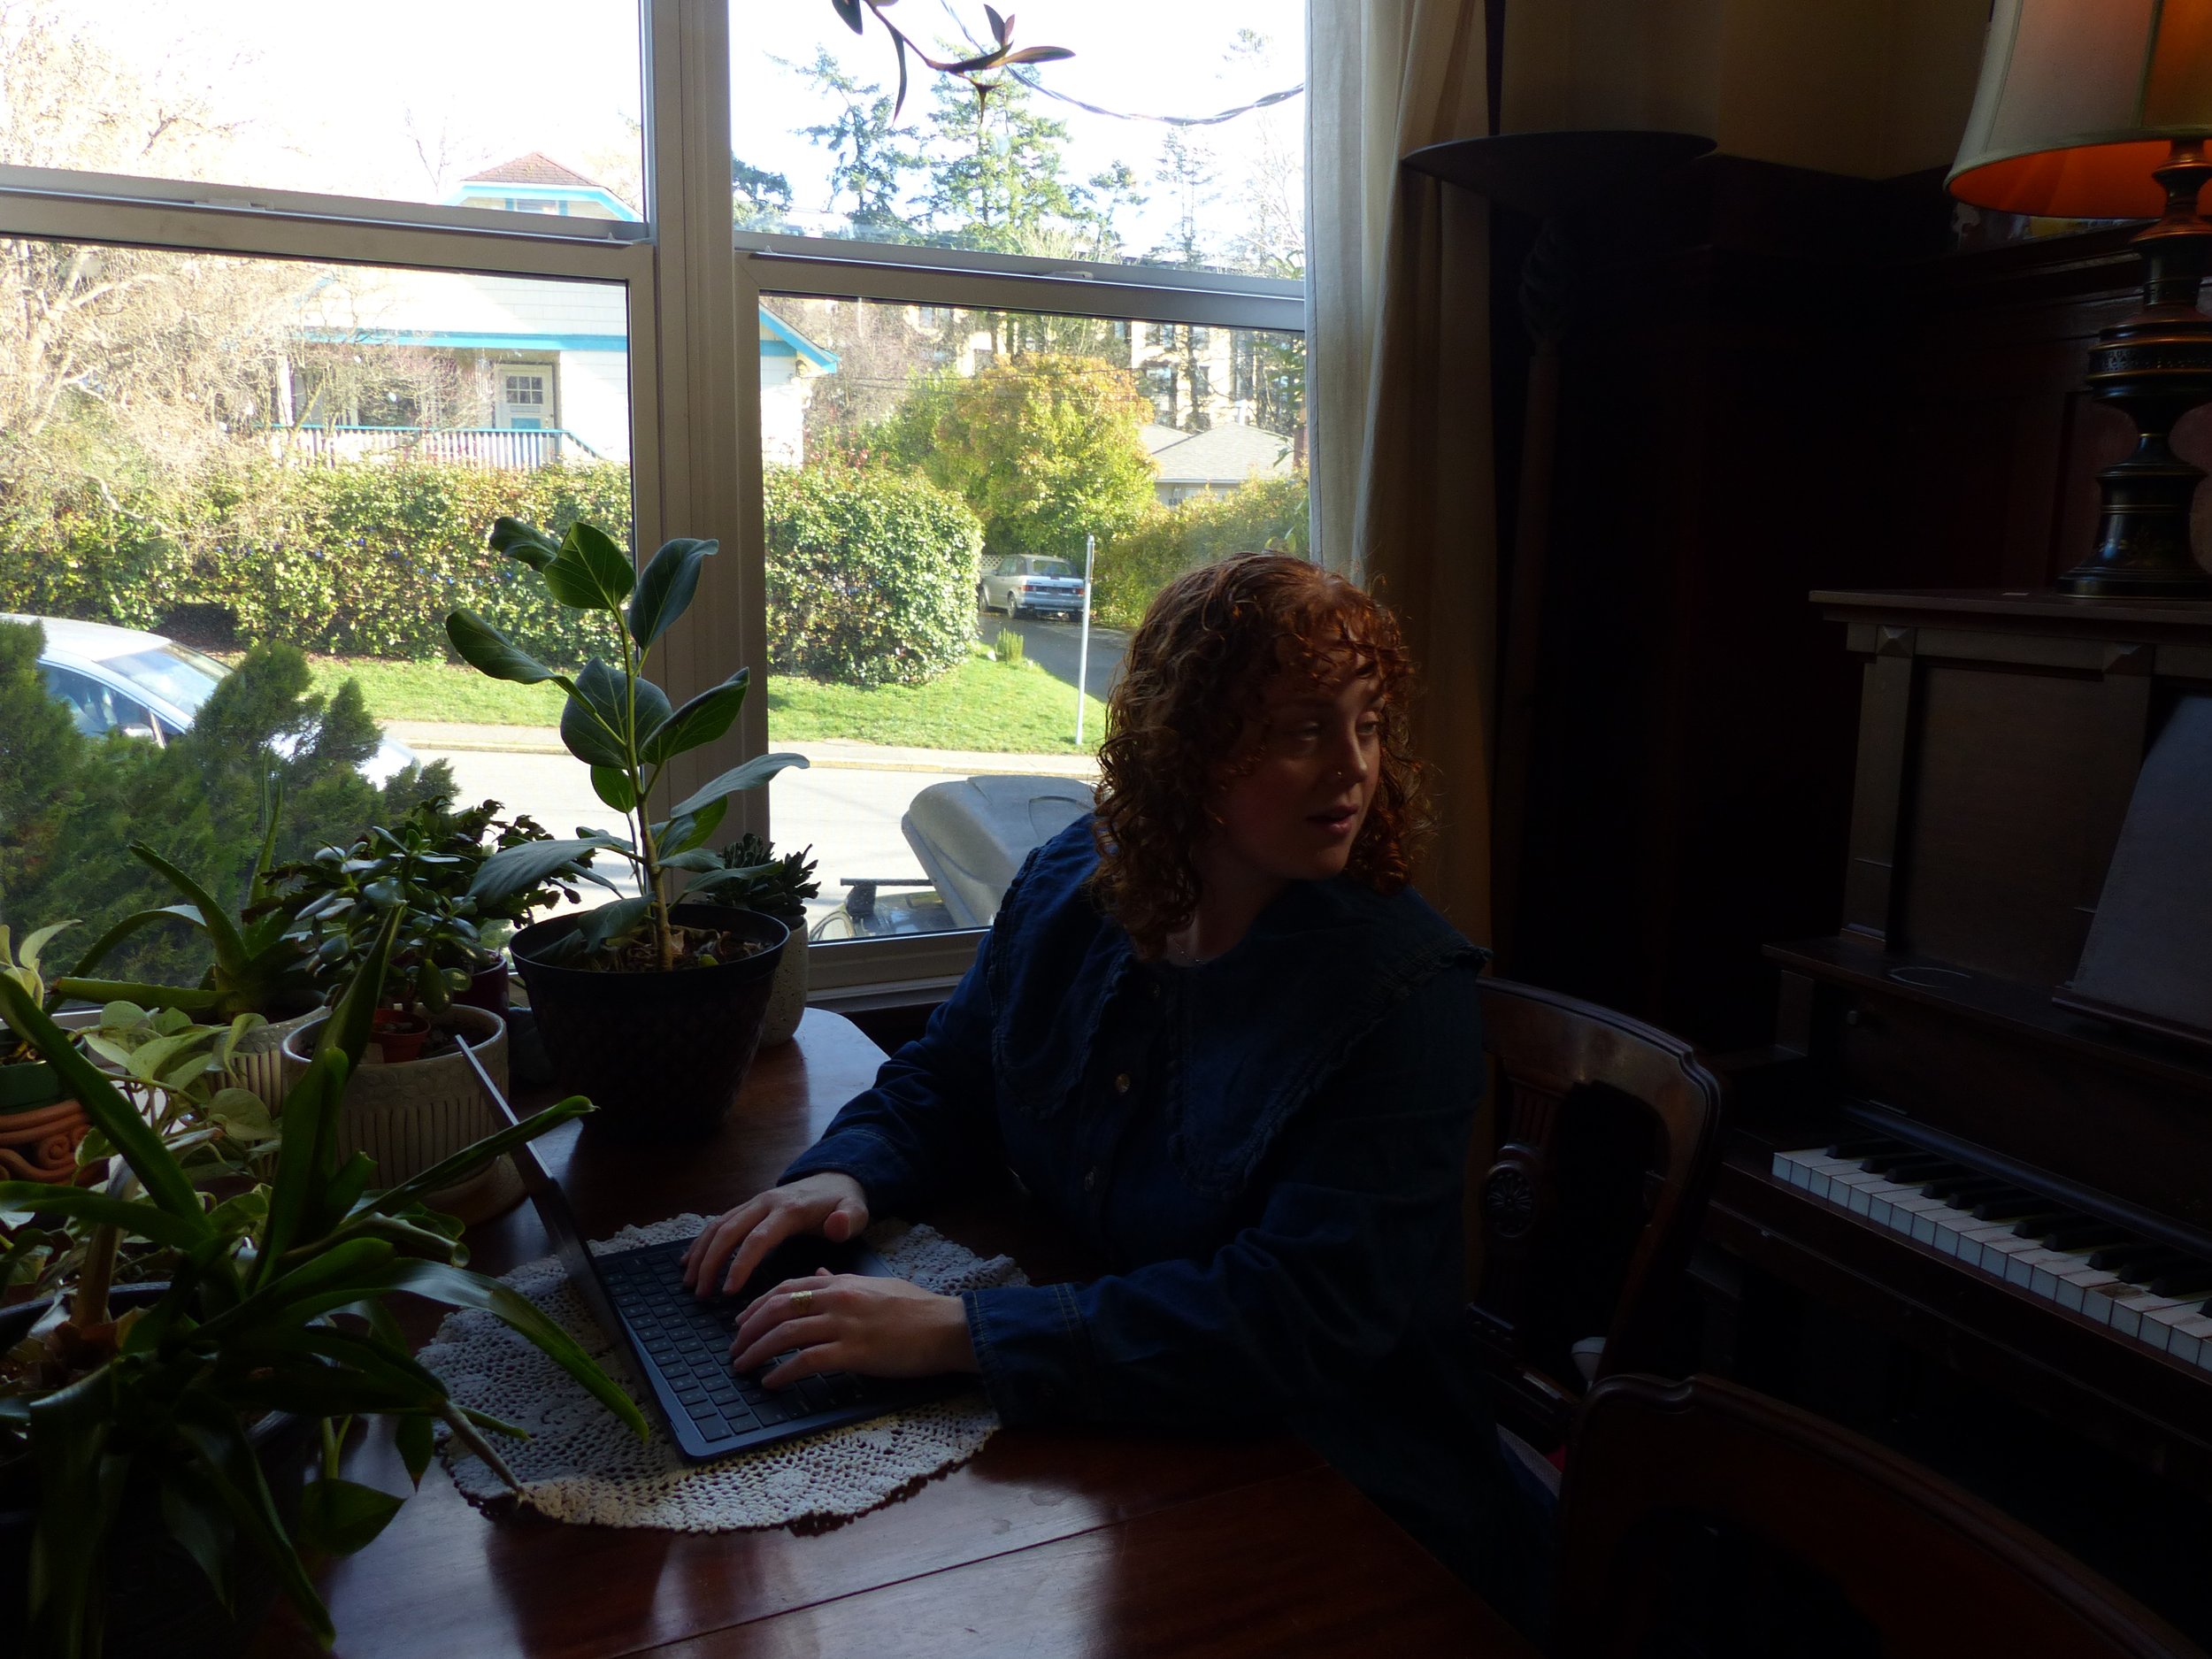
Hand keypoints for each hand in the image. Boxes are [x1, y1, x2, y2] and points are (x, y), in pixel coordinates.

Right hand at [682, 1172, 869, 1297]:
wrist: (835, 1177)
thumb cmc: (843, 1202)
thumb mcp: (856, 1210)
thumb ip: (849, 1220)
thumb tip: (836, 1225)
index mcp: (788, 1210)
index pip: (757, 1239)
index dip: (740, 1265)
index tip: (728, 1291)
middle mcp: (764, 1203)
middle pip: (729, 1232)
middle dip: (711, 1263)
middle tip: (702, 1294)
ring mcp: (753, 1203)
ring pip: (718, 1226)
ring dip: (701, 1254)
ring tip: (690, 1283)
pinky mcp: (748, 1207)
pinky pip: (719, 1223)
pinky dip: (701, 1242)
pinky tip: (689, 1262)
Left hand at [730, 1267, 978, 1385]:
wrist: (947, 1328)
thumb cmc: (917, 1310)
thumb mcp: (876, 1285)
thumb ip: (842, 1281)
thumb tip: (816, 1274)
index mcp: (842, 1283)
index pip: (786, 1288)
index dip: (756, 1306)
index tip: (741, 1322)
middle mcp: (838, 1299)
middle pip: (777, 1310)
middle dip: (748, 1330)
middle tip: (734, 1349)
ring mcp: (844, 1325)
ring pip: (785, 1334)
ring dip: (757, 1352)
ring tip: (743, 1367)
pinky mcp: (854, 1353)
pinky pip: (806, 1361)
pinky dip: (782, 1372)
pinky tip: (771, 1382)